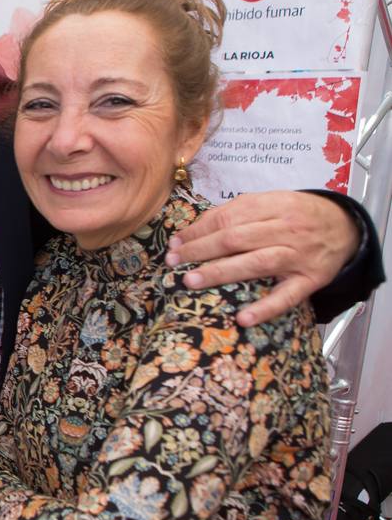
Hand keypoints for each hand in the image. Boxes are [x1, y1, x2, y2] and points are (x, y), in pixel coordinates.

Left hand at [166, 190, 358, 325]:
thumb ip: (238, 211)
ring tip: (192, 281)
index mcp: (274, 206)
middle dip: (200, 250)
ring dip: (221, 272)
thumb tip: (196, 229)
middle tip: (173, 262)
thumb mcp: (273, 202)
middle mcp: (286, 230)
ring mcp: (299, 256)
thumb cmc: (300, 215)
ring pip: (256, 264)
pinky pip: (287, 296)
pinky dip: (265, 308)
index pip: (227, 218)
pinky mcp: (310, 280)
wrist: (347, 228)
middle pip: (236, 239)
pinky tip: (243, 318)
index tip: (175, 243)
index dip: (198, 231)